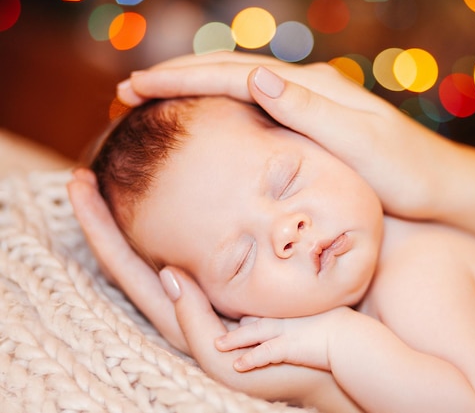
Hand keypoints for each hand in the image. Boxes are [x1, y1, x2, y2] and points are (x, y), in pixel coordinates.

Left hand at [67, 169, 361, 410]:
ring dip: (127, 217)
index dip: (97, 226)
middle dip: (102, 215)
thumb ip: (193, 324)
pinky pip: (185, 246)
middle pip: (127, 252)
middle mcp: (181, 301)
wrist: (326, 354)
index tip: (78, 184)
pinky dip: (166, 223)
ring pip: (152, 247)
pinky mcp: (224, 281)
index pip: (123, 266)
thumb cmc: (283, 366)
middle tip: (81, 177)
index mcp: (178, 316)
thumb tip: (168, 276)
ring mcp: (201, 289)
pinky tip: (168, 201)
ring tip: (114, 184)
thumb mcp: (229, 361)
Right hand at [116, 51, 456, 219]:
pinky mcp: (313, 121)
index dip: (182, 80)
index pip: (234, 74)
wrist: (439, 185)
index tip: (137, 86)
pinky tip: (205, 119)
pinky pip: (254, 106)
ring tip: (153, 99)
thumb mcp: (360, 144)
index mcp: (313, 88)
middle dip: (177, 78)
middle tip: (128, 90)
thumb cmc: (404, 173)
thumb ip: (309, 111)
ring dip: (193, 90)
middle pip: (229, 71)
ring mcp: (310, 102)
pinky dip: (220, 107)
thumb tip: (256, 76)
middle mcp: (308, 87)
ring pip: (238, 86)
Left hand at [216, 307, 353, 372]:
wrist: (351, 337)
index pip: (265, 309)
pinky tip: (237, 365)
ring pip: (252, 333)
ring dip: (234, 340)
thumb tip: (316, 317)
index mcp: (293, 310)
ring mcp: (286, 332)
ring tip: (218, 345)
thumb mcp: (325, 314)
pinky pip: (264, 353)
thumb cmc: (344, 327)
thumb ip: (313, 314)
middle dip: (236, 322)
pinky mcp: (289, 347)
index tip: (239, 316)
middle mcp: (286, 318)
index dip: (252, 314)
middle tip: (219, 325)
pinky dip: (250, 359)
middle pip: (254, 318)